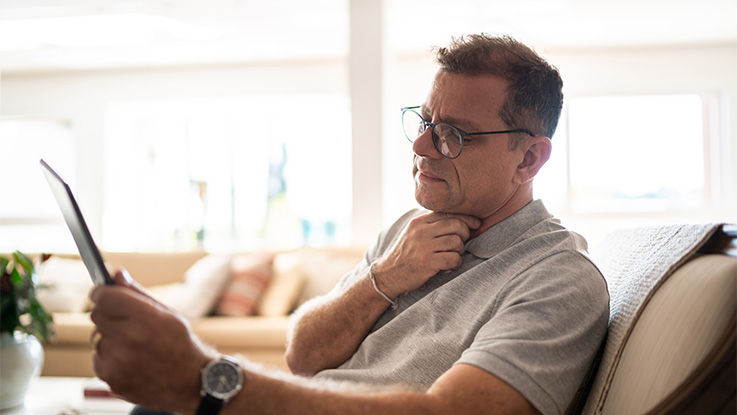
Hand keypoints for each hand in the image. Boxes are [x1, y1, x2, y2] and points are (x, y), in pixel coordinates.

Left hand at [89, 270, 215, 412]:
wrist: (191, 382)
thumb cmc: (181, 344)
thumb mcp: (167, 313)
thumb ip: (138, 293)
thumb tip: (117, 274)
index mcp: (145, 319)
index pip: (104, 297)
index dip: (102, 292)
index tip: (103, 292)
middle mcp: (128, 340)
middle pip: (97, 314)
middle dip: (108, 313)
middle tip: (127, 321)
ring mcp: (117, 362)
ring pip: (97, 337)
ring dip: (109, 337)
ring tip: (134, 344)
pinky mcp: (110, 378)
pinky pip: (98, 357)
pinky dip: (109, 357)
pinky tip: (130, 359)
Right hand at [373, 212, 479, 297]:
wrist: (388, 275)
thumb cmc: (405, 254)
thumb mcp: (412, 233)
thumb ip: (430, 225)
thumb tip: (459, 219)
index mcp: (419, 222)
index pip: (448, 213)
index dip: (466, 218)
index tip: (475, 224)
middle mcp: (421, 232)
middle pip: (456, 225)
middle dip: (466, 233)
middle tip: (463, 242)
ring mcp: (424, 247)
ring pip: (456, 242)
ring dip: (460, 250)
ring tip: (454, 255)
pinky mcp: (428, 263)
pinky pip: (453, 258)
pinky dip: (456, 263)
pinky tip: (451, 265)